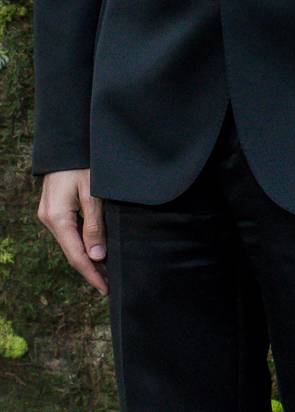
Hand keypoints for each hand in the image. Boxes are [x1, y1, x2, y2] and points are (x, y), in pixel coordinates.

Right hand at [37, 169, 107, 295]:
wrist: (66, 142)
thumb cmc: (82, 164)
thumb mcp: (92, 193)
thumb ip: (94, 226)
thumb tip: (96, 257)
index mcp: (56, 218)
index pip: (76, 256)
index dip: (92, 274)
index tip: (106, 289)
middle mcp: (48, 219)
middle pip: (71, 251)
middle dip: (90, 268)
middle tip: (109, 282)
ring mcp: (48, 213)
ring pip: (69, 241)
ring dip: (87, 254)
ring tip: (106, 268)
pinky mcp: (52, 207)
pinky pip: (68, 230)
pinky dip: (81, 241)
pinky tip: (94, 246)